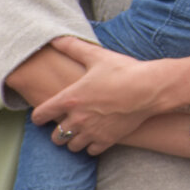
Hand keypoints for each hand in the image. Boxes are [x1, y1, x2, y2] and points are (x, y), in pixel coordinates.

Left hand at [32, 36, 166, 154]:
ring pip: (72, 146)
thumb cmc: (123, 71)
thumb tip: (57, 38)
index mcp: (70, 99)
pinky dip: (92, 146)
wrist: (149, 89)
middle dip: (58, 131)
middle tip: (66, 123)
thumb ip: (74, 48)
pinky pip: (91, 151)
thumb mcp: (97, 56)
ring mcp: (92, 131)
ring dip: (74, 140)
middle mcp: (77, 119)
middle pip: (55, 137)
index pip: (41, 115)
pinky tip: (97, 136)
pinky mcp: (108, 139)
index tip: (44, 115)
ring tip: (81, 131)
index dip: (39, 116)